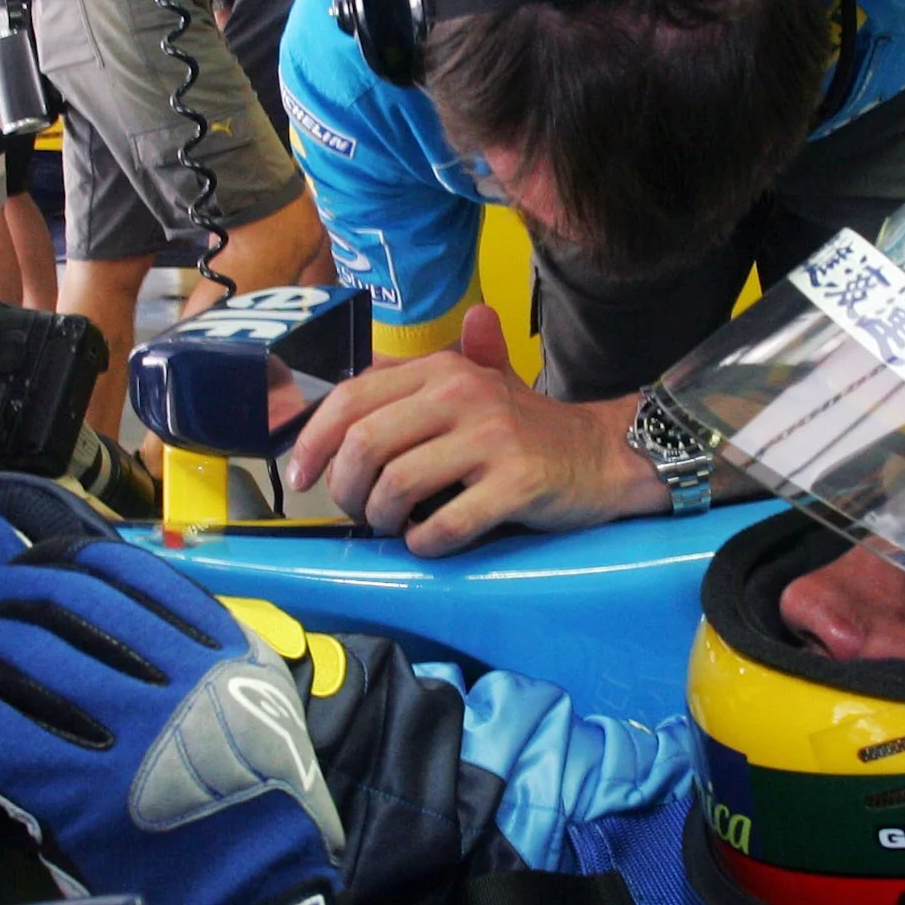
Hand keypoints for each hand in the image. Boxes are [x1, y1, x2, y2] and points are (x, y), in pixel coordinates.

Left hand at [0, 539, 389, 904]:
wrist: (258, 902)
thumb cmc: (259, 814)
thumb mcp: (262, 707)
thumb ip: (212, 655)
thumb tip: (134, 618)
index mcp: (220, 649)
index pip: (115, 568)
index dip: (51, 565)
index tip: (26, 579)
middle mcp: (174, 675)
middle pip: (50, 597)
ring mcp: (126, 727)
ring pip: (4, 649)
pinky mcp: (76, 785)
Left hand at [280, 305, 666, 554]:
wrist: (603, 455)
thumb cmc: (526, 429)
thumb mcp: (477, 385)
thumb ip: (419, 377)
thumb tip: (363, 360)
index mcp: (441, 370)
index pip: (351, 398)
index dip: (313, 441)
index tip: (301, 476)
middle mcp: (462, 394)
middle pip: (365, 444)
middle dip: (346, 490)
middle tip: (358, 512)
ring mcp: (491, 438)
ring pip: (397, 486)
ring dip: (382, 519)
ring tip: (395, 526)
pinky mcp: (516, 484)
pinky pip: (444, 525)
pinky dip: (424, 544)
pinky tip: (429, 543)